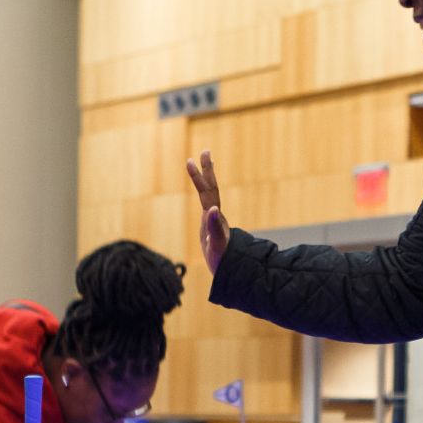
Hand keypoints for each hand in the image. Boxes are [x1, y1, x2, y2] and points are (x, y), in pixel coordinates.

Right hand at [185, 149, 230, 273]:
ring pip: (211, 195)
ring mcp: (213, 220)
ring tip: (206, 162)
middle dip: (207, 170)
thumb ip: (215, 227)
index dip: (199, 177)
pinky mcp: (211, 227)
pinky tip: (206, 193)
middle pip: (211, 188)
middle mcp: (215, 215)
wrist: (232, 271)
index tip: (191, 160)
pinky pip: (208, 205)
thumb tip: (213, 208)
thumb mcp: (218, 245)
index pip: (206, 192)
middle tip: (205, 151)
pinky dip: (206, 195)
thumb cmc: (223, 261)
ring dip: (208, 179)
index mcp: (214, 217)